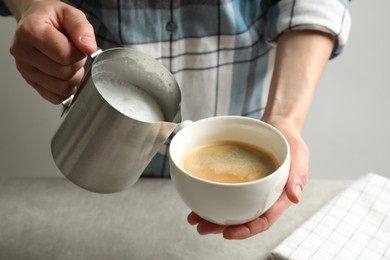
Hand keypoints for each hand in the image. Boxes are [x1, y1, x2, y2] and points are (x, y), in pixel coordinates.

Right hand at [8, 1, 96, 103]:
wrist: (37, 21)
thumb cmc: (53, 19)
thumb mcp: (70, 14)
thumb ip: (82, 28)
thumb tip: (89, 48)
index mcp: (30, 32)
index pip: (64, 55)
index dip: (79, 53)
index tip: (78, 45)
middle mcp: (23, 52)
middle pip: (64, 73)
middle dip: (77, 65)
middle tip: (74, 53)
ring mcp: (25, 69)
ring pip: (61, 88)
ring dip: (73, 78)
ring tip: (69, 63)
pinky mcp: (30, 82)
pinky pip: (55, 97)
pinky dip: (66, 91)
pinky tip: (66, 76)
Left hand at [187, 118, 309, 239]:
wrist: (278, 127)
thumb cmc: (290, 141)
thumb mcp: (299, 154)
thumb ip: (298, 174)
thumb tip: (295, 196)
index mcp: (279, 198)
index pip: (263, 220)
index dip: (247, 230)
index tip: (228, 233)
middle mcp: (263, 198)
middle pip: (243, 218)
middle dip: (222, 227)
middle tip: (202, 227)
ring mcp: (250, 190)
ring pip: (232, 208)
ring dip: (213, 216)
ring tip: (194, 219)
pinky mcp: (240, 180)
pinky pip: (225, 192)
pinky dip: (211, 197)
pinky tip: (198, 200)